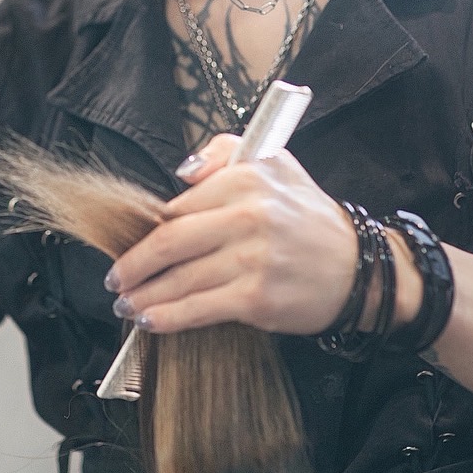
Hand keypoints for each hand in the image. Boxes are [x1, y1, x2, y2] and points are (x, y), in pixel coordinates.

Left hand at [105, 133, 356, 334]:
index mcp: (247, 178)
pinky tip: (151, 321)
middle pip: (170, 242)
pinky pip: (200, 307)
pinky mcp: (258, 298)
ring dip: (144, 295)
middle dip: (133, 265)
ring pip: (181, 279)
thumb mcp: (275, 162)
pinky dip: (169, 317)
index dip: (147, 229)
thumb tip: (182, 173)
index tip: (128, 243)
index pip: (180, 205)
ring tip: (125, 304)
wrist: (358, 269)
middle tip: (114, 279)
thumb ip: (224, 151)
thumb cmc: (308, 218)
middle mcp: (248, 215)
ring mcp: (253, 259)